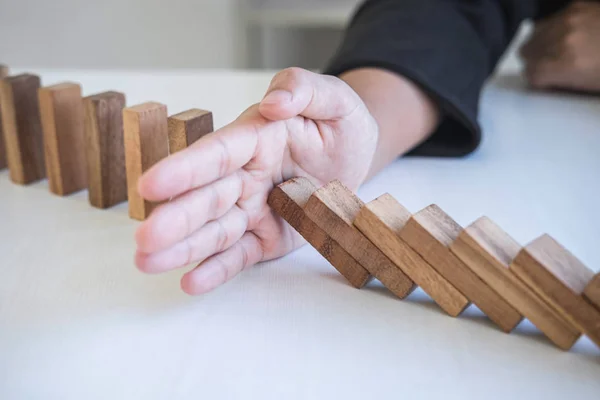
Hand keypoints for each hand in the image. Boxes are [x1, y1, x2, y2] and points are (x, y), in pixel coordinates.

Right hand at [134, 68, 377, 294]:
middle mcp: (246, 175)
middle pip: (208, 197)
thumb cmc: (340, 125)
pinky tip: (190, 282)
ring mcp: (253, 209)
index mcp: (256, 138)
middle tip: (144, 237)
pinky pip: (240, 255)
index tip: (151, 184)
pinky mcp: (266, 237)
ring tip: (147, 262)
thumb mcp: (334, 100)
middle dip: (176, 218)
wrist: (354, 159)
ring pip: (215, 230)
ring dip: (183, 247)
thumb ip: (303, 90)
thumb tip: (273, 101)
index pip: (218, 153)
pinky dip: (217, 269)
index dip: (186, 169)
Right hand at [520, 1, 599, 91]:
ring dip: (541, 45)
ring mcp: (569, 20)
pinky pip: (550, 21)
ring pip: (534, 35)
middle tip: (550, 69)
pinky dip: (553, 31)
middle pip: (527, 52)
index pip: (531, 74)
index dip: (537, 81)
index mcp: (567, 64)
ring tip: (557, 53)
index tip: (544, 83)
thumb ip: (563, 82)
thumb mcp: (591, 86)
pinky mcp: (576, 7)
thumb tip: (545, 80)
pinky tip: (568, 38)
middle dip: (536, 62)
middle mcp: (563, 40)